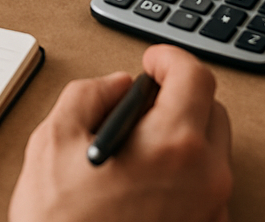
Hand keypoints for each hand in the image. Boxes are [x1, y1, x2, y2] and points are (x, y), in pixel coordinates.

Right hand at [8, 44, 232, 221]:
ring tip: (135, 149)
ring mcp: (210, 209)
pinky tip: (142, 183)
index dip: (170, 58)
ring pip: (210, 151)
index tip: (152, 60)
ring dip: (181, 136)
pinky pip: (204, 187)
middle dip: (178, 96)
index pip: (195, 76)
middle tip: (140, 102)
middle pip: (211, 111)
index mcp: (173, 144)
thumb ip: (87, 95)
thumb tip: (113, 86)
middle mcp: (205, 177)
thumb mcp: (53, 141)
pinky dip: (182, 173)